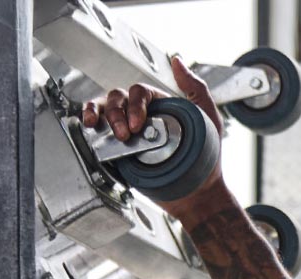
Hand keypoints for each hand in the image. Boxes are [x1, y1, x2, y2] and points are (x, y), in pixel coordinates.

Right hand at [82, 54, 224, 215]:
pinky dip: (91, 126)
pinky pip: (101, 134)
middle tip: (127, 134)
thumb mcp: (209, 118)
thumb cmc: (208, 158)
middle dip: (117, 113)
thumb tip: (178, 62)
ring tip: (109, 132)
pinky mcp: (122, 151)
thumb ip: (196, 89)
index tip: (138, 123)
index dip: (135, 104)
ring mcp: (130, 132)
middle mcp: (141, 115)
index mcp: (158, 104)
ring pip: (105, 110)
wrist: (200, 194)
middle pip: (118, 98)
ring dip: (100, 115)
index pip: (139, 92)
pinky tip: (91, 128)